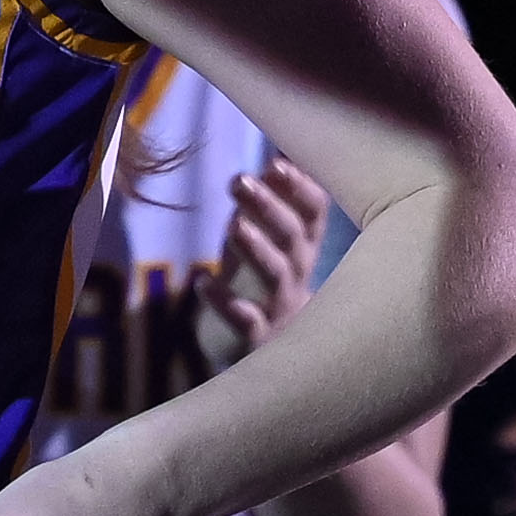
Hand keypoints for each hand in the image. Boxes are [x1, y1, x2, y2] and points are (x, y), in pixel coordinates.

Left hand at [191, 155, 325, 372]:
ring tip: (232, 225)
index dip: (299, 188)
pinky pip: (246, 320)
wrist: (298, 364)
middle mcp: (300, 274)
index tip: (276, 163)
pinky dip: (226, 301)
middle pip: (292, 237)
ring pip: (277, 275)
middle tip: (239, 180)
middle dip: (269, 207)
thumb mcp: (277, 243)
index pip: (312, 212)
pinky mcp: (263, 337)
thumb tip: (281, 150)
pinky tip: (203, 282)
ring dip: (255, 248)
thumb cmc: (277, 286)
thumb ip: (277, 201)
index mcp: (304, 247)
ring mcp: (283, 306)